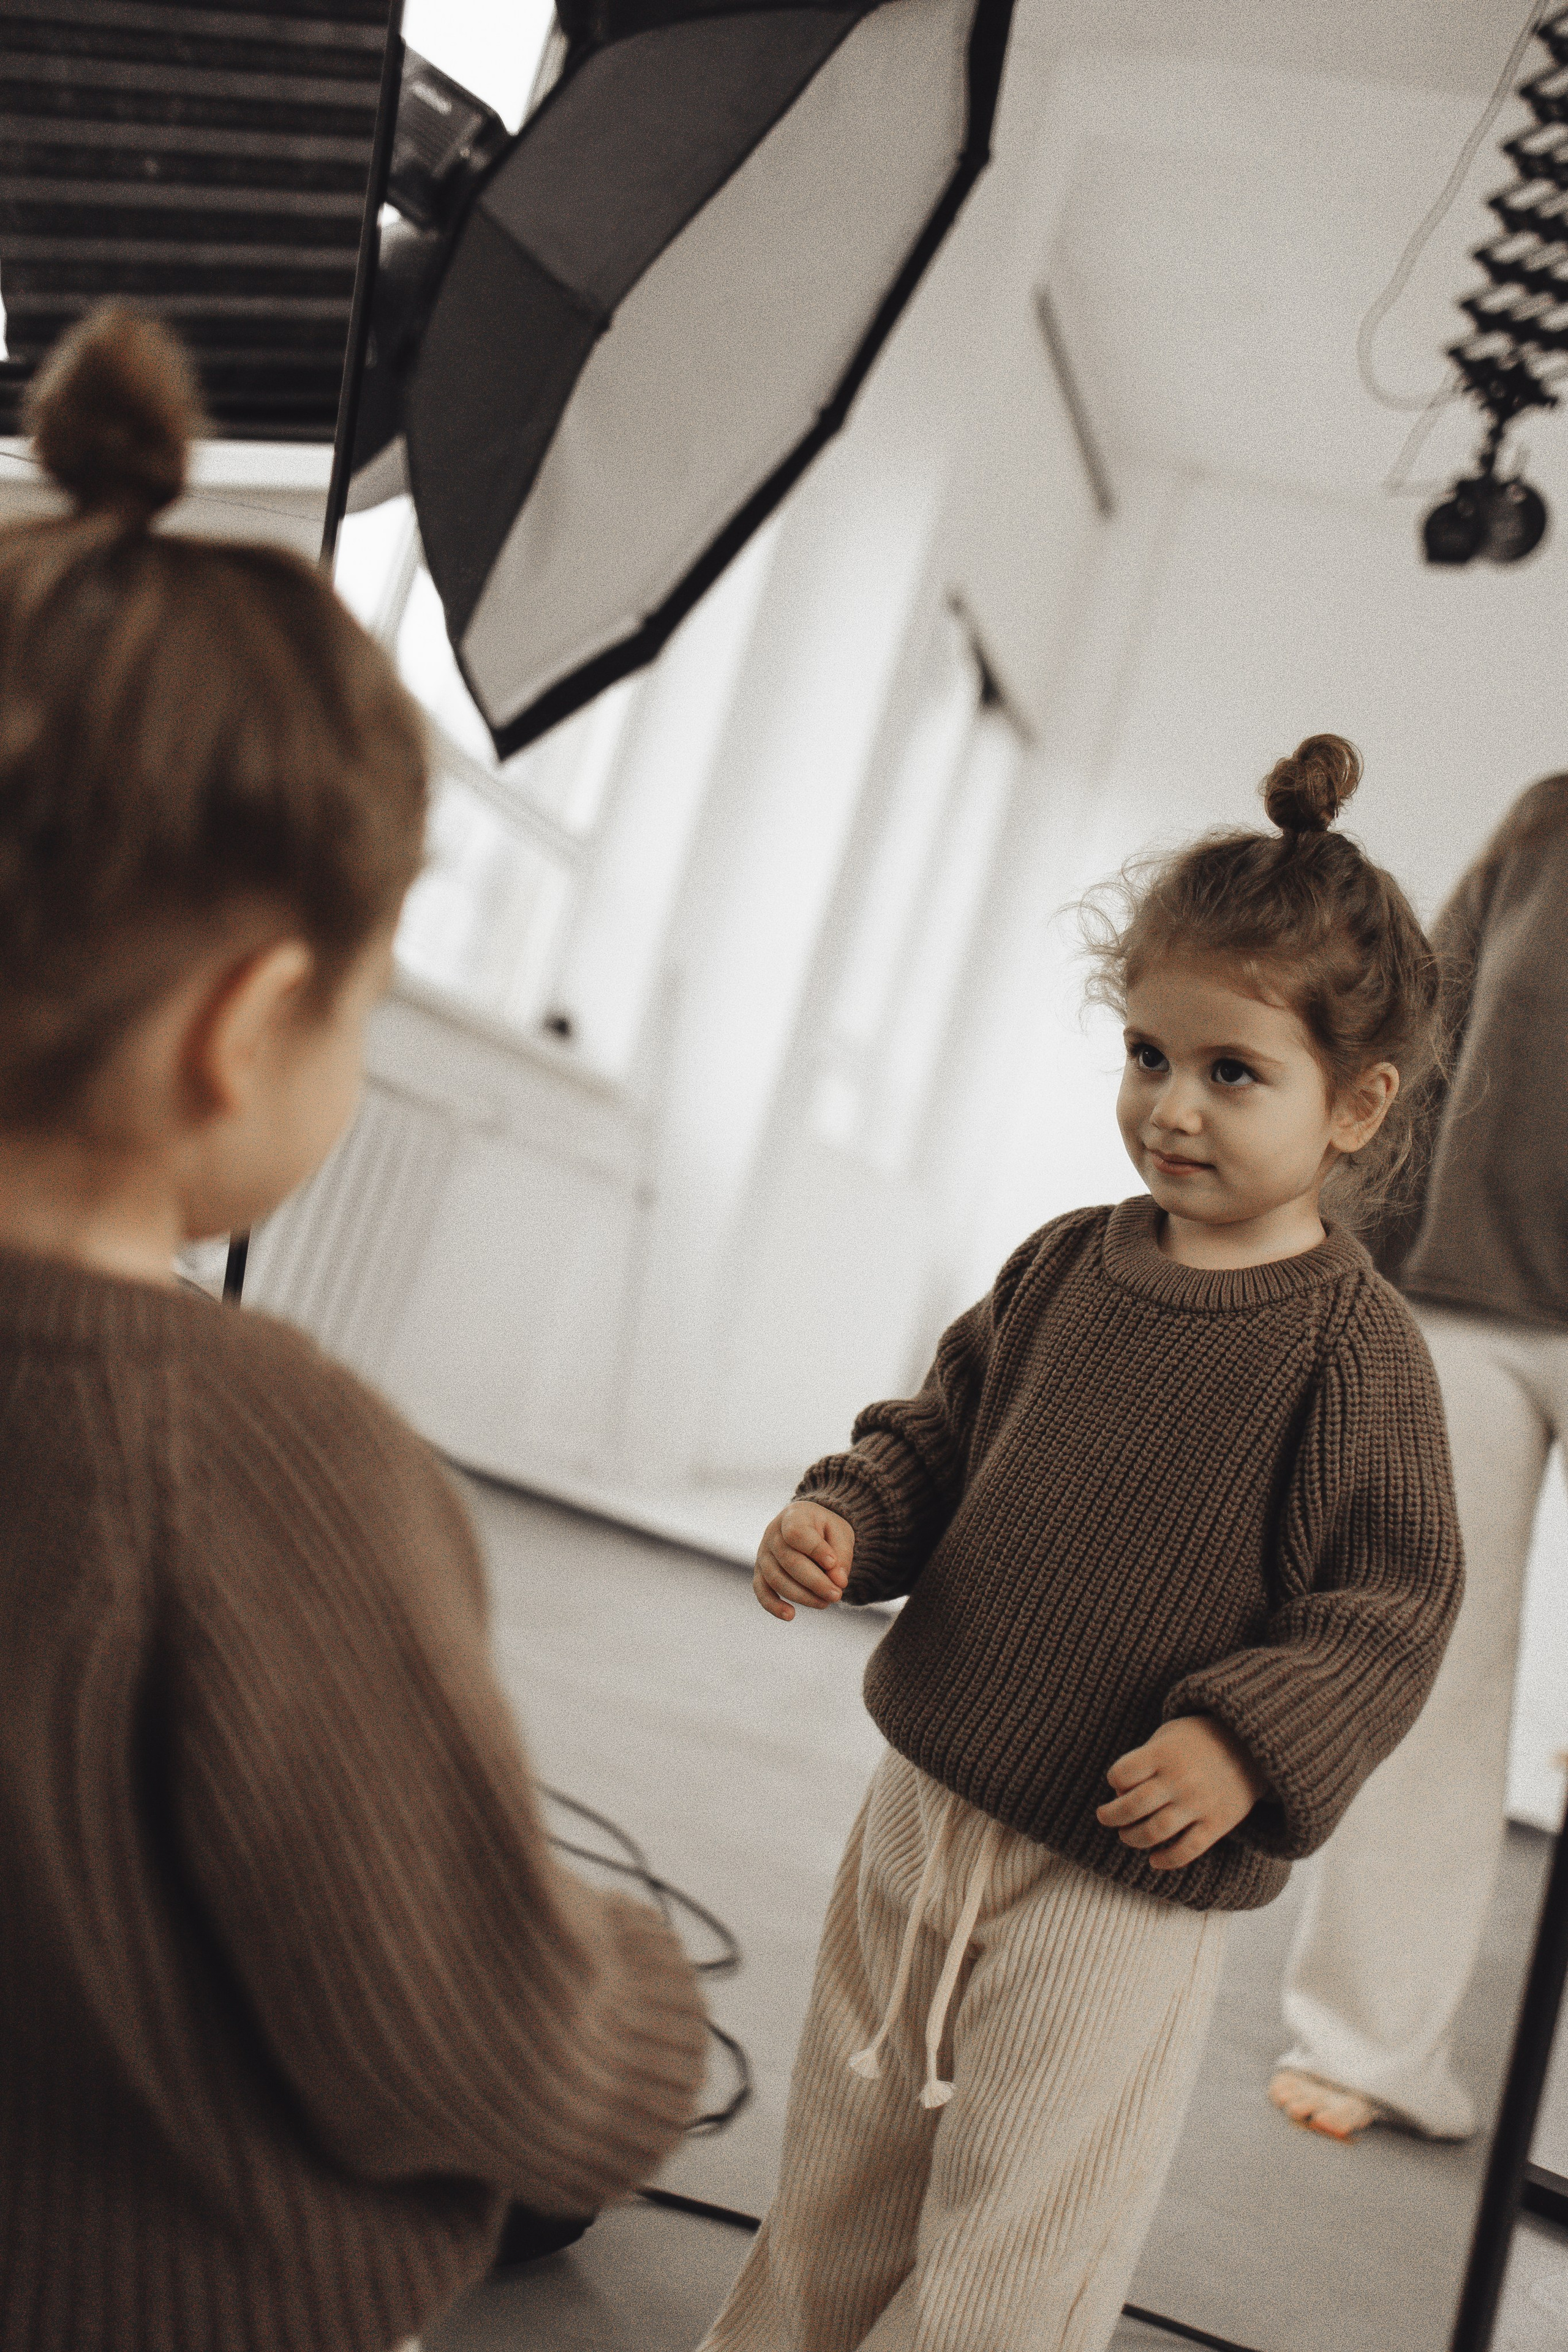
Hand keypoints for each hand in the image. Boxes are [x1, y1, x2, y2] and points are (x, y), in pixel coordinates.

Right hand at [754, 1501, 853, 1621]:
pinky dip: (773, 1605)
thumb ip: (842, 1555)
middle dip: (815, 1582)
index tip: (832, 1563)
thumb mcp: (841, 1533)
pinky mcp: (760, 1572)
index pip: (796, 1533)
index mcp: (793, 1515)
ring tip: (826, 1602)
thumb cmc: (826, 1530)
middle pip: (789, 1561)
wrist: (810, 1527)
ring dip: (802, 1596)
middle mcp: (772, 1533)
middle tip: (837, 1595)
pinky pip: (761, 1591)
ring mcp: (763, 1553)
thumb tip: (838, 1582)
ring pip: (777, 1579)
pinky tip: (790, 1615)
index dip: (814, 1549)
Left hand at [1096, 1716, 1268, 1870]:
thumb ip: (1144, 1759)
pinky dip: (1166, 1860)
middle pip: (1132, 1807)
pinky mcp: (1217, 1823)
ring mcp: (1199, 1803)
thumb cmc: (1200, 1739)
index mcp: (1164, 1753)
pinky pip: (1186, 1851)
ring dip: (1133, 1838)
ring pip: (1154, 1832)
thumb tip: (1120, 1792)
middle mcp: (1179, 1780)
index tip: (1117, 1783)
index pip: (1121, 1774)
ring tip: (1126, 1835)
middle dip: (1111, 1816)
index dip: (1114, 1780)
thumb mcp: (1169, 1735)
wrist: (1252, 1745)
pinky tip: (1154, 1859)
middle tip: (1105, 1817)